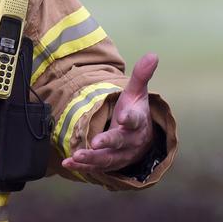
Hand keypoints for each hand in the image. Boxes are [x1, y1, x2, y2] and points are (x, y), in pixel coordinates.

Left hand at [61, 53, 157, 174]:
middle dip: (108, 142)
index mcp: (137, 121)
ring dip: (92, 158)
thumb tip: (153, 54)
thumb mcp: (137, 92)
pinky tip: (69, 163)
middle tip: (95, 143)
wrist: (142, 139)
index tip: (123, 116)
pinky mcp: (110, 163)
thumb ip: (141, 75)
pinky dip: (83, 167)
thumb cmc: (135, 111)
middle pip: (120, 142)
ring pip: (107, 158)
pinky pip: (97, 167)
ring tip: (76, 156)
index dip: (130, 118)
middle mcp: (130, 140)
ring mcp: (121, 154)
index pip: (135, 119)